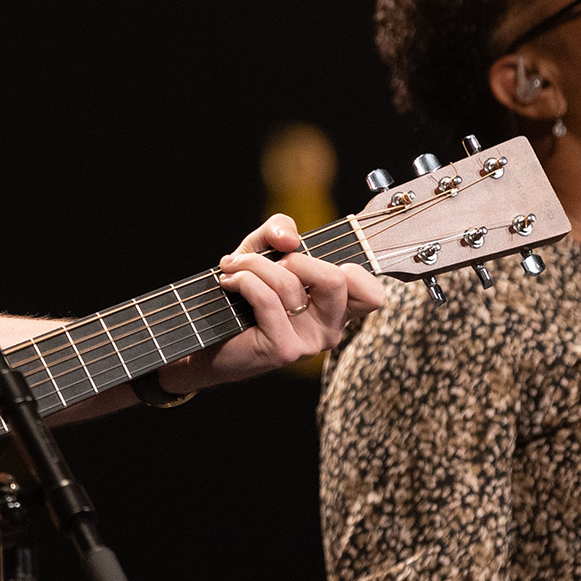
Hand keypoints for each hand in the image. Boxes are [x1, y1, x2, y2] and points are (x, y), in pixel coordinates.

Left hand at [156, 213, 387, 393]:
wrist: (207, 336)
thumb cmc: (244, 292)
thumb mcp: (265, 251)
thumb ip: (280, 230)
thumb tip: (290, 239)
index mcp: (338, 309)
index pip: (373, 295)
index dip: (352, 271)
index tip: (314, 263)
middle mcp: (331, 329)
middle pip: (336, 280)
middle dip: (295, 259)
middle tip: (270, 262)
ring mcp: (310, 343)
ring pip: (291, 285)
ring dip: (254, 265)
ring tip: (233, 267)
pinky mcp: (284, 349)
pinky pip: (267, 299)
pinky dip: (243, 280)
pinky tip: (229, 282)